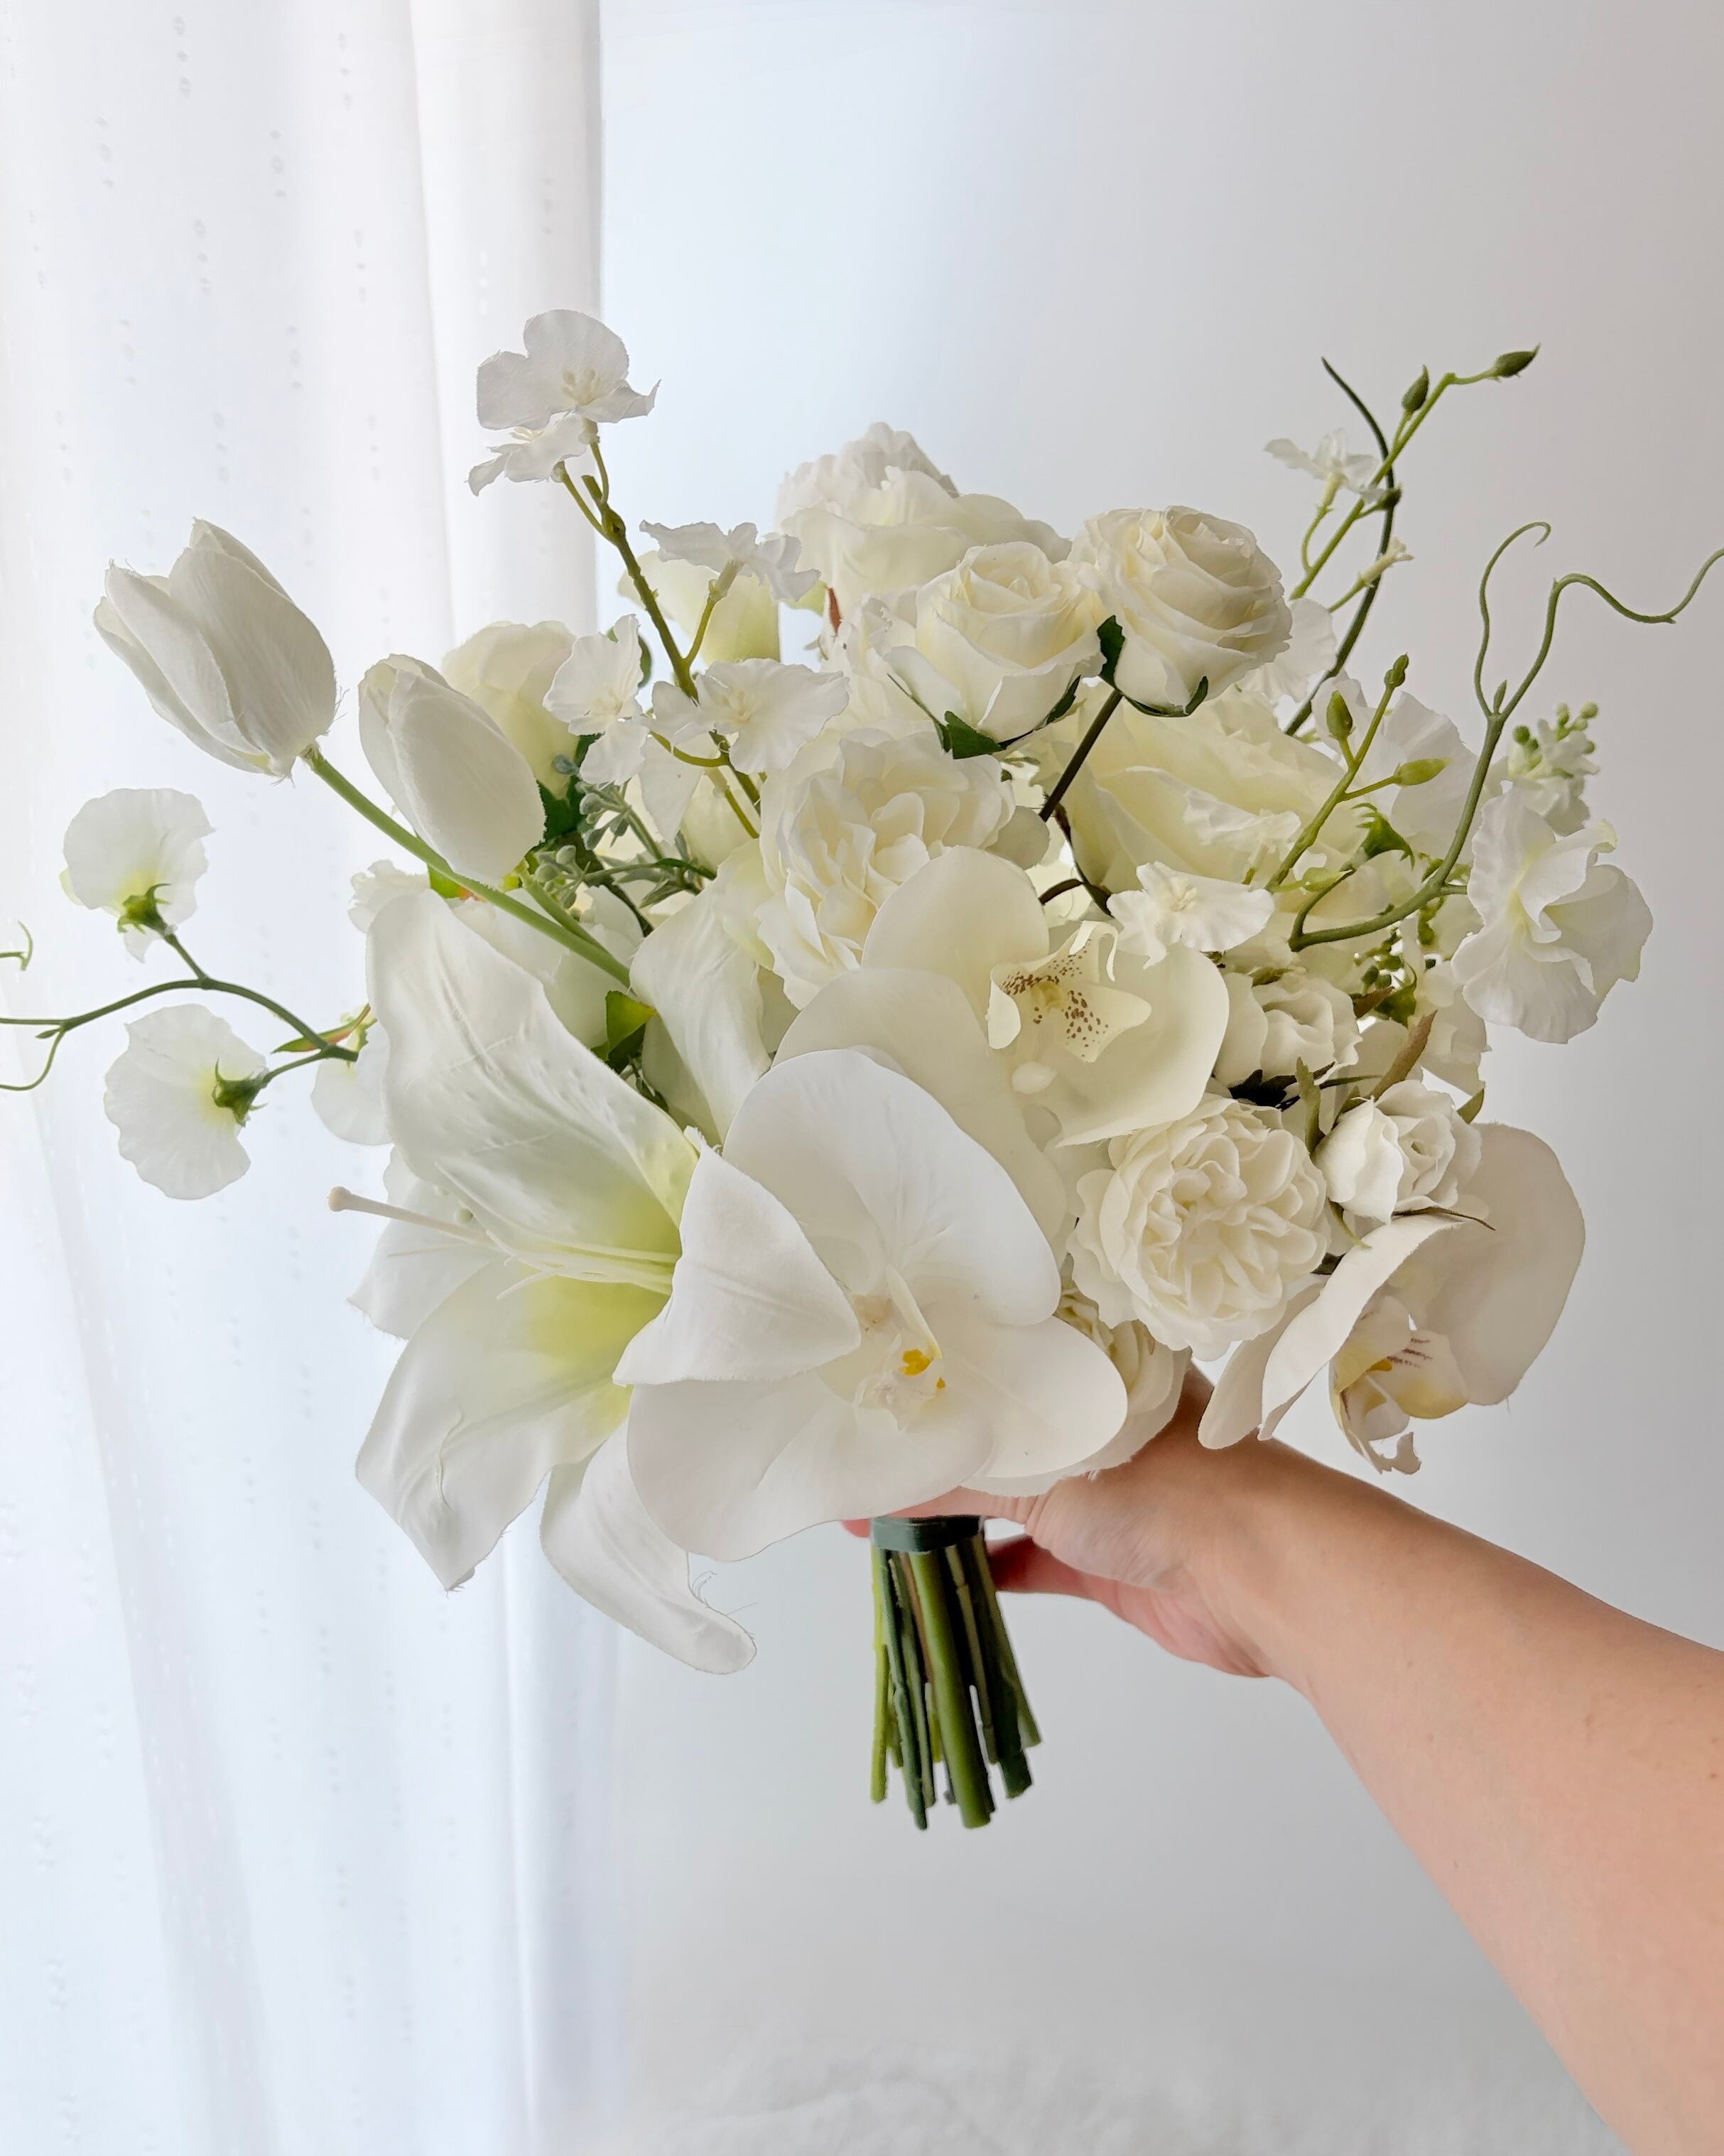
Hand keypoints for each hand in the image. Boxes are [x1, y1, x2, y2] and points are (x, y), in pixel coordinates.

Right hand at [847, 1369, 1305, 1679]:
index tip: (874, 1389)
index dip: (940, 1376)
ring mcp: (1109, 1495)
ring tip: (881, 1520)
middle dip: (940, 1453)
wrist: (1264, 1575)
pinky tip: (935, 1572)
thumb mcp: (1046, 1472)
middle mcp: (1101, 1426)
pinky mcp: (1111, 1560)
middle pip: (1004, 1436)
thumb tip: (873, 1485)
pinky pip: (1035, 1560)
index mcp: (1096, 1372)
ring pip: (1015, 1500)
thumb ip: (960, 1481)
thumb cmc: (1169, 1488)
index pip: (1004, 1361)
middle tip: (864, 1461)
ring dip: (957, 1515)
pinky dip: (988, 1567)